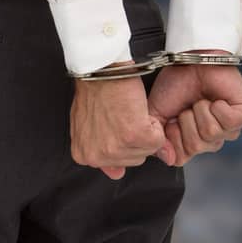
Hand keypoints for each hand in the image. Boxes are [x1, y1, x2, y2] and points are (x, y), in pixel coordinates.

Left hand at [70, 64, 166, 178]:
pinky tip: (136, 110)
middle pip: (135, 158)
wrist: (100, 69)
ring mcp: (114, 148)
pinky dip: (153, 122)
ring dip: (146, 129)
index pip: (118, 163)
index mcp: (84, 154)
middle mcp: (96, 156)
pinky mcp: (134, 136)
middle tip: (123, 116)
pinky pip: (157, 138)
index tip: (119, 128)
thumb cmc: (94, 89)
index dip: (124, 141)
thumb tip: (116, 174)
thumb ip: (100, 151)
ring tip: (129, 112)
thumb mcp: (87, 125)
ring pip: (148, 149)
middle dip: (136, 137)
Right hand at [146, 57, 241, 166]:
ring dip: (201, 110)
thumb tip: (168, 158)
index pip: (180, 158)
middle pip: (195, 145)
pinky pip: (229, 123)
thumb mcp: (156, 113)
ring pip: (211, 133)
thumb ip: (157, 140)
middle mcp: (210, 139)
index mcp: (191, 141)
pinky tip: (217, 99)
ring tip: (202, 99)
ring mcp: (228, 130)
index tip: (173, 118)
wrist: (191, 60)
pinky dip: (219, 107)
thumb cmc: (176, 83)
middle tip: (188, 105)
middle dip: (187, 120)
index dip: (173, 136)